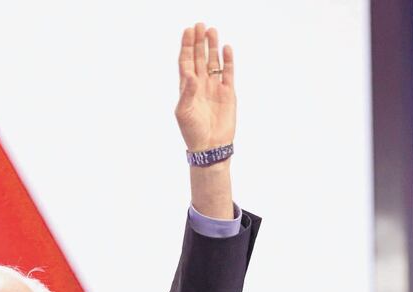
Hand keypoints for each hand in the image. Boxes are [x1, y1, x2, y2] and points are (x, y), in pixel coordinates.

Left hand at [175, 24, 235, 152]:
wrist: (210, 146)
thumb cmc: (192, 131)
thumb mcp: (184, 112)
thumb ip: (187, 92)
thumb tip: (191, 74)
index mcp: (187, 88)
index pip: (186, 62)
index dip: (187, 47)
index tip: (188, 32)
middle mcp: (200, 85)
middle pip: (199, 58)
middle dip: (199, 42)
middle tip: (200, 25)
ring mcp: (214, 88)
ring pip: (213, 62)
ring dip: (212, 47)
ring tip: (212, 31)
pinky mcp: (228, 93)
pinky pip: (228, 72)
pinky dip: (227, 60)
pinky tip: (226, 48)